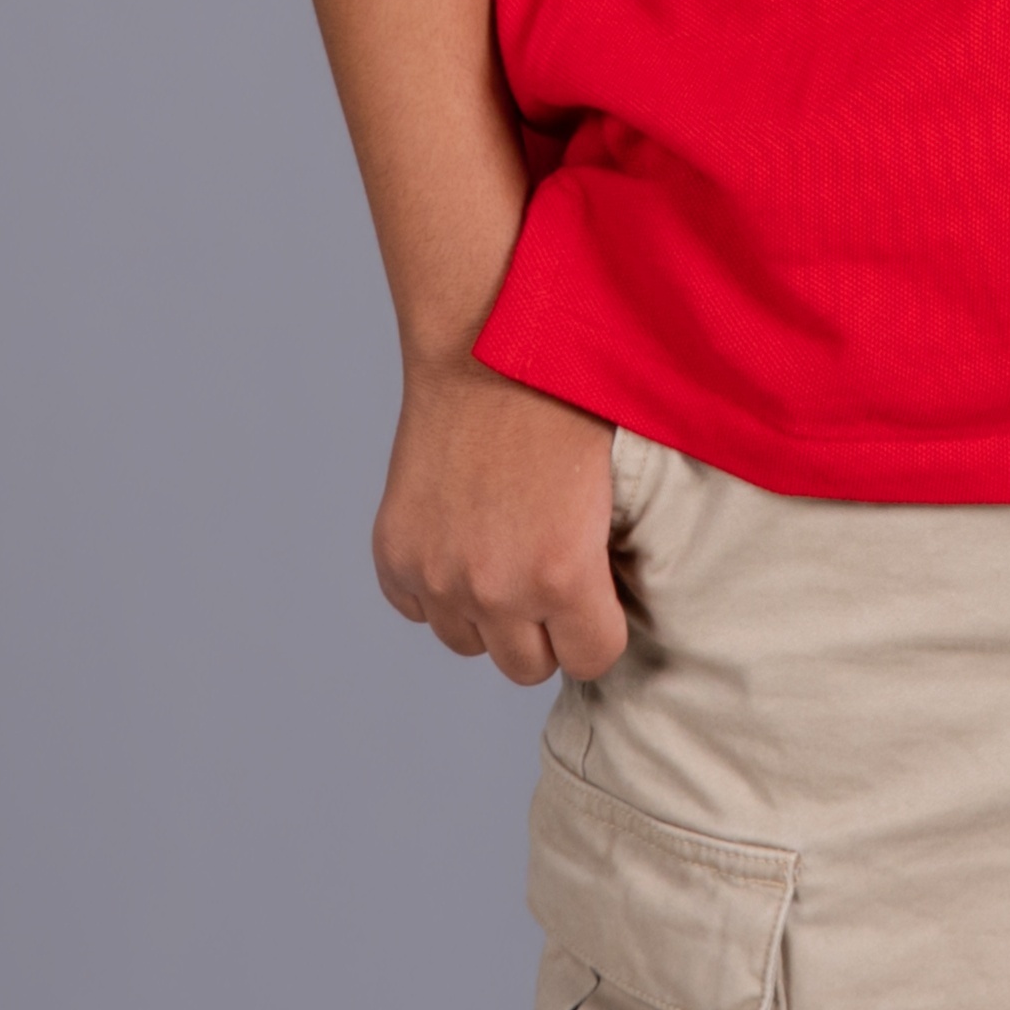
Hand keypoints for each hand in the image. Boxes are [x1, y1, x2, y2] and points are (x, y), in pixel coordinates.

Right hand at [372, 364, 626, 682]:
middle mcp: (495, 589)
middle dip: (544, 627)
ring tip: (503, 544)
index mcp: (563, 573)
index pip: (591, 660)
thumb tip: (611, 612)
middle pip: (527, 666)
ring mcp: (437, 575)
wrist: (484, 343)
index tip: (597, 590)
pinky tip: (460, 532)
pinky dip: (436, 582)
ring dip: (487, 610)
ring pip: (468, 642)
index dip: (599, 624)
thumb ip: (604, 563)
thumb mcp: (615, 487)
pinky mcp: (394, 555)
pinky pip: (418, 608)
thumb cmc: (564, 399)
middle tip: (549, 569)